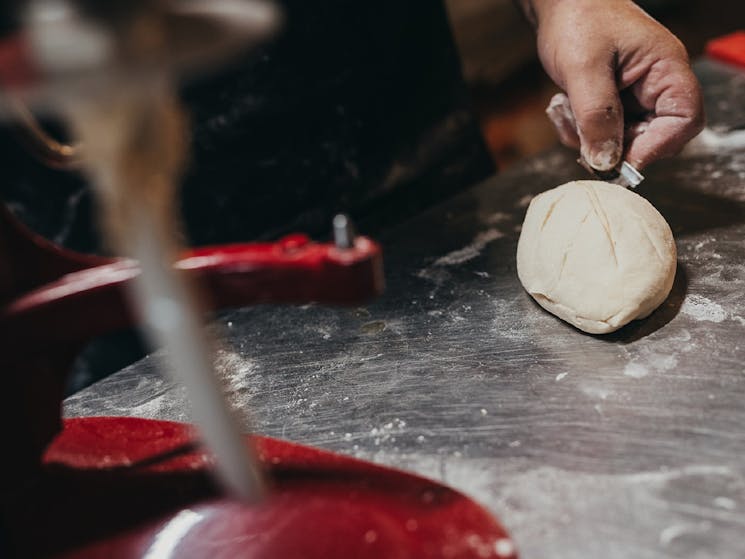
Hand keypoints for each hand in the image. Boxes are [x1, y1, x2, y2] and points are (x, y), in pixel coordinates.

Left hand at [527, 0, 703, 169]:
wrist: (559, 5)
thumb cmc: (579, 20)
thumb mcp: (583, 68)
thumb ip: (595, 116)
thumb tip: (606, 161)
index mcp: (665, 69)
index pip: (684, 121)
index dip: (656, 147)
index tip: (619, 159)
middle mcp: (656, 87)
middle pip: (652, 139)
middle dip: (611, 143)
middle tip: (578, 128)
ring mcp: (634, 98)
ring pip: (620, 142)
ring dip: (586, 136)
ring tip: (565, 106)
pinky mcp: (613, 106)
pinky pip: (600, 135)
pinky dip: (578, 130)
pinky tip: (563, 105)